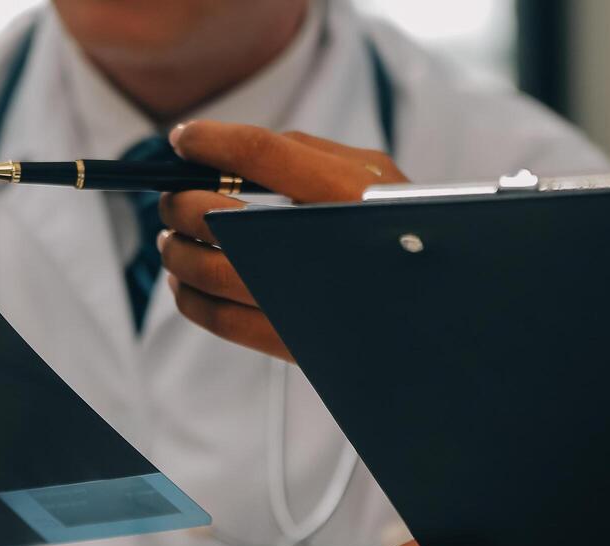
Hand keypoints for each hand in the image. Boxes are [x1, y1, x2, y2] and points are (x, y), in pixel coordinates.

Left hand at [159, 120, 407, 360]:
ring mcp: (307, 297)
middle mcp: (327, 245)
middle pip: (220, 217)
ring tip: (171, 238)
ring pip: (210, 272)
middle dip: (181, 203)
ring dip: (177, 251)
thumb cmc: (400, 228)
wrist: (438, 307)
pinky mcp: (295, 341)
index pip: (262, 153)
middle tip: (170, 198)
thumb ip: (306, 153)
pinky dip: (190, 298)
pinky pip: (221, 321)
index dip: (212, 142)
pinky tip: (184, 283)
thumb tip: (229, 148)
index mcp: (349, 193)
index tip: (184, 140)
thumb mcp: (371, 175)